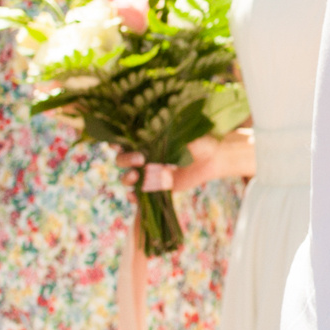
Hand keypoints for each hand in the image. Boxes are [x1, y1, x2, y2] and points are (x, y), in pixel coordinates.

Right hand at [116, 130, 253, 191]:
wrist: (213, 158)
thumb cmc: (198, 140)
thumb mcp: (184, 134)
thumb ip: (170, 135)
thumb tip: (158, 132)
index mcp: (145, 140)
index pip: (123, 141)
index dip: (116, 143)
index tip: (117, 144)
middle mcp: (143, 156)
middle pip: (122, 160)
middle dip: (126, 159)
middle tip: (140, 159)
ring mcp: (148, 173)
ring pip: (127, 178)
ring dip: (127, 178)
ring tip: (136, 176)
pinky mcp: (156, 187)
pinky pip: (140, 194)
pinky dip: (134, 197)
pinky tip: (134, 196)